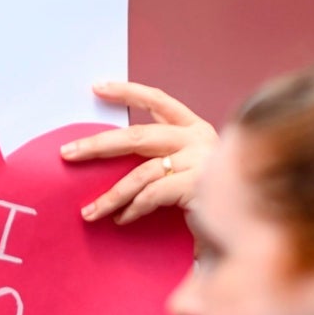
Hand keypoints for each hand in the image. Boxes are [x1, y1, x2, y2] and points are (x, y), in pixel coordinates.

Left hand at [66, 81, 216, 223]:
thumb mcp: (184, 172)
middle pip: (138, 136)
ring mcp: (201, 160)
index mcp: (196, 129)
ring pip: (141, 172)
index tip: (98, 87)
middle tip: (68, 154)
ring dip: (111, 195)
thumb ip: (157, 160)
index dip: (127, 91)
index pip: (158, 100)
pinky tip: (122, 220)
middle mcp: (200, 139)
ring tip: (89, 212)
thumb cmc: (211, 200)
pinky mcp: (198, 185)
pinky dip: (132, 209)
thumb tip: (111, 154)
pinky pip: (151, 194)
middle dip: (98, 145)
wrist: (246, 227)